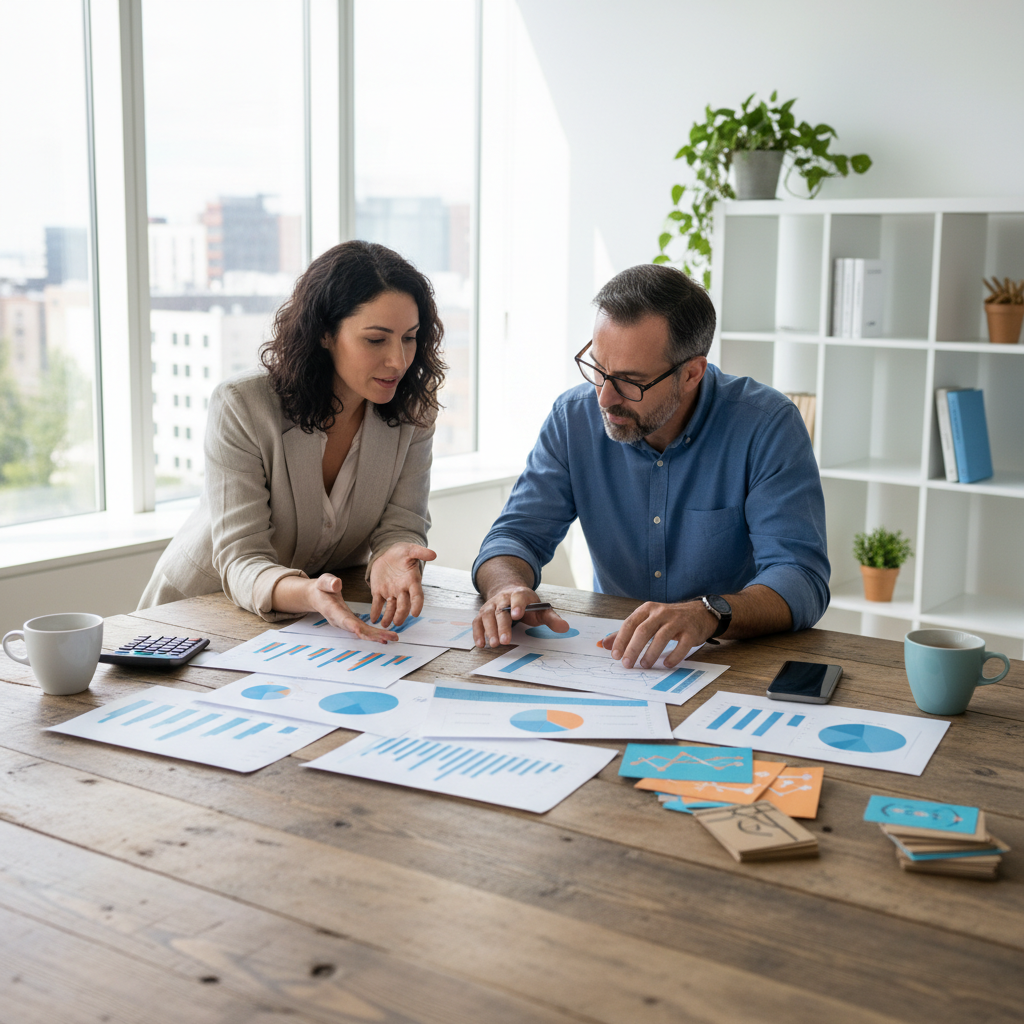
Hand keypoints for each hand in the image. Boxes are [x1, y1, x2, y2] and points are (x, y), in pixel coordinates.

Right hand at [309, 574, 396, 642]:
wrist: (317, 597)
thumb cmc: (321, 588)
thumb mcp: (323, 581)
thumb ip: (329, 582)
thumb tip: (337, 583)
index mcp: (332, 610)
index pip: (343, 619)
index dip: (351, 625)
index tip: (360, 630)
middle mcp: (340, 621)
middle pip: (357, 630)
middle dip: (373, 635)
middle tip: (390, 637)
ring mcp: (346, 624)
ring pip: (362, 632)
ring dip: (377, 636)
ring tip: (393, 637)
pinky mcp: (351, 623)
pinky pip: (364, 630)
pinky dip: (374, 634)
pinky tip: (386, 637)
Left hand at [368, 542, 436, 626]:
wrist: (388, 554)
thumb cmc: (402, 552)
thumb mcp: (410, 550)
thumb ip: (420, 552)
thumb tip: (433, 554)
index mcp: (412, 581)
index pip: (417, 595)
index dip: (417, 605)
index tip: (415, 614)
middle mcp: (402, 590)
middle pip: (403, 605)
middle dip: (401, 614)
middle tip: (397, 622)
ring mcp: (390, 592)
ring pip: (391, 607)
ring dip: (388, 616)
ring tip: (385, 625)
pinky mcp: (379, 592)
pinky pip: (377, 604)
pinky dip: (376, 611)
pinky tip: (374, 619)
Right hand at [473, 584, 569, 647]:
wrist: (509, 593)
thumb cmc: (527, 605)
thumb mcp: (541, 610)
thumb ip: (552, 619)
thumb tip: (565, 628)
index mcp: (520, 595)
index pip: (518, 598)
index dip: (517, 605)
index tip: (517, 615)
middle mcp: (503, 598)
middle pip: (501, 611)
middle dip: (502, 626)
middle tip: (505, 640)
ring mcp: (491, 605)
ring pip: (487, 616)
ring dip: (489, 630)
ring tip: (493, 645)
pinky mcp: (483, 613)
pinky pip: (477, 622)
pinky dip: (477, 632)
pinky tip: (481, 644)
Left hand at [600, 600, 717, 668]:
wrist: (700, 613)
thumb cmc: (669, 619)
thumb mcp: (647, 620)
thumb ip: (626, 632)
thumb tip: (604, 645)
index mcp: (647, 609)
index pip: (630, 623)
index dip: (621, 640)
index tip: (615, 655)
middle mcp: (661, 613)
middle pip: (643, 631)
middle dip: (633, 649)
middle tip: (627, 664)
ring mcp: (677, 621)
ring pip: (661, 637)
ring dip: (651, 653)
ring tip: (644, 665)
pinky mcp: (691, 632)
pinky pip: (681, 645)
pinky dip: (673, 656)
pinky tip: (666, 664)